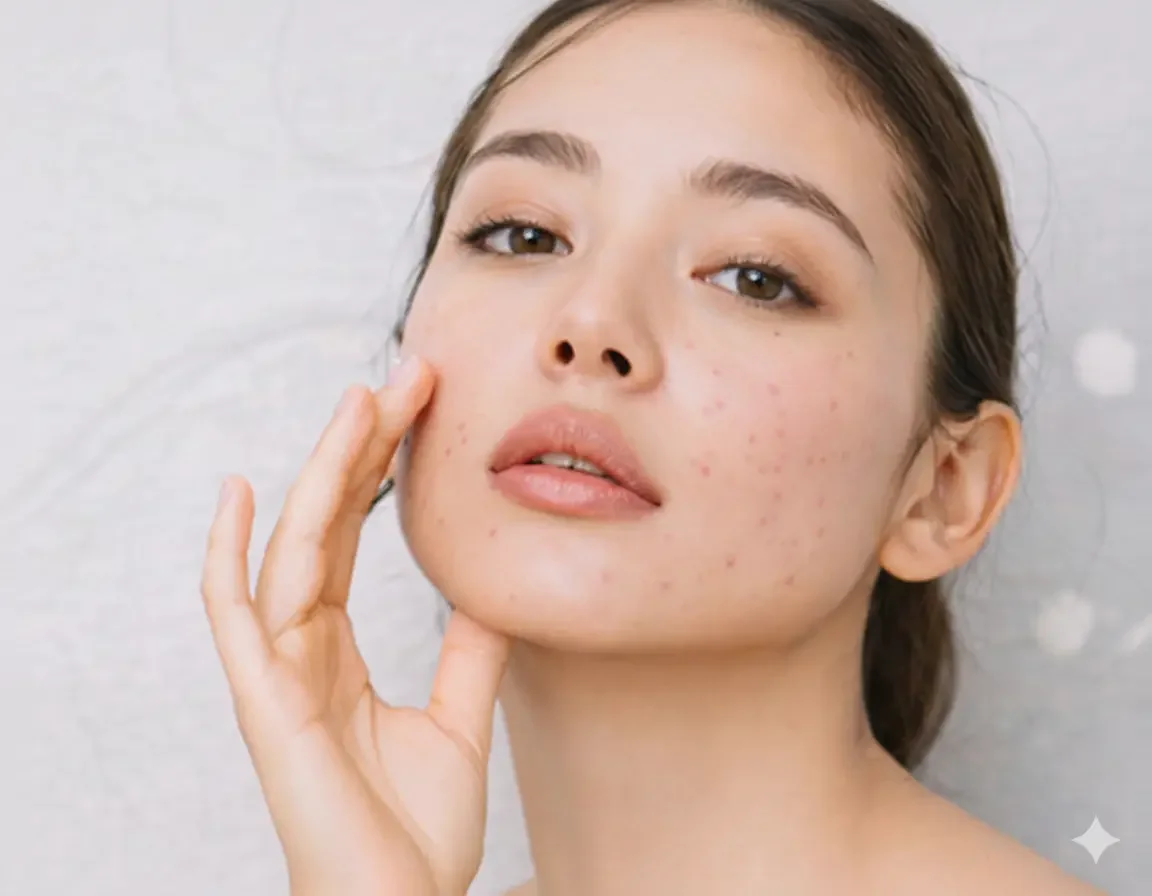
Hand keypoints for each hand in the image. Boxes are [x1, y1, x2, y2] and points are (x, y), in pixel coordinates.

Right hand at [201, 357, 510, 895]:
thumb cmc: (415, 837)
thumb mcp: (458, 721)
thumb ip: (466, 654)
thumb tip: (490, 591)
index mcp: (339, 654)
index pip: (351, 539)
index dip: (379, 472)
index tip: (419, 408)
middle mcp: (302, 652)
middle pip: (323, 527)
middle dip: (361, 451)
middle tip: (405, 380)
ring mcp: (278, 675)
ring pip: (291, 551)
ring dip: (323, 475)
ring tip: (361, 403)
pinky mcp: (266, 705)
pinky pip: (235, 619)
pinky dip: (229, 555)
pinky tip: (238, 492)